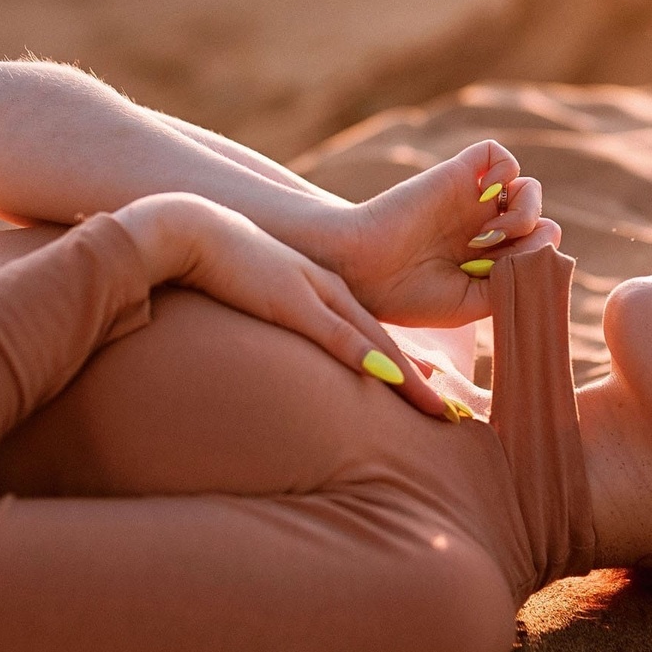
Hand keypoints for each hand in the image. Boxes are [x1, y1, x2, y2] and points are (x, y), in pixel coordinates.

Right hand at [113, 194, 462, 421]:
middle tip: (456, 419)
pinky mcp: (291, 300)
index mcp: (328, 296)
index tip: (436, 405)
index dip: (410, 375)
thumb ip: (291, 327)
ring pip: (372, 343)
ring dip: (408, 380)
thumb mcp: (267, 300)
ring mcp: (314, 296)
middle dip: (422, 387)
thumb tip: (307, 363)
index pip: (377, 341)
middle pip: (386, 347)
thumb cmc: (225, 268)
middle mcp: (332, 295)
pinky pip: (333, 333)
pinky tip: (388, 374)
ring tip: (440, 410)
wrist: (195, 232)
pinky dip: (362, 355)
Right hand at [312, 140, 560, 326]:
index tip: (508, 277)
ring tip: (493, 234)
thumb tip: (550, 243)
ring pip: (526, 187)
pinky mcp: (456, 174)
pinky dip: (507, 171)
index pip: (536, 249)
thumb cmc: (408, 295)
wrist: (361, 270)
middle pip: (537, 219)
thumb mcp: (470, 303)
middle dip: (532, 238)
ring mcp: (470, 200)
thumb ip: (512, 280)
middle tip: (497, 256)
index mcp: (484, 260)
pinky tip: (488, 200)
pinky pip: (499, 155)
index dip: (536, 260)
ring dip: (525, 211)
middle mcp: (480, 227)